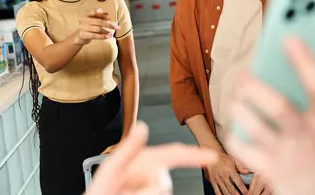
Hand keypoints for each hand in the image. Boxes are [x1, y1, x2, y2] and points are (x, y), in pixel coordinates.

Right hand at [74, 9, 119, 44]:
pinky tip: (108, 37)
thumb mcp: (94, 21)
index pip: (94, 12)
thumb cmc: (89, 27)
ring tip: (112, 34)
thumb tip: (109, 16)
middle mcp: (83, 20)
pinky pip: (94, 35)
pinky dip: (102, 36)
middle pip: (98, 22)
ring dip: (106, 31)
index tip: (109, 16)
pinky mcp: (83, 35)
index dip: (101, 14)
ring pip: (97, 29)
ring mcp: (82, 27)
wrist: (79, 37)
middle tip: (117, 27)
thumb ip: (100, 17)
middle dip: (109, 24)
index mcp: (86, 15)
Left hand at [86, 121, 216, 194]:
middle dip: (151, 188)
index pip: (173, 154)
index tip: (213, 156)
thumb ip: (128, 151)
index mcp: (143, 160)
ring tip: (124, 193)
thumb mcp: (111, 170)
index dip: (194, 154)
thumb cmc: (100, 192)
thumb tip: (142, 126)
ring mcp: (153, 188)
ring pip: (161, 191)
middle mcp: (151, 174)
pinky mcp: (155, 194)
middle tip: (125, 190)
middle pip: (164, 182)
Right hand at [206, 151, 248, 194]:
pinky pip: (216, 190)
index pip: (238, 182)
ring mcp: (218, 178)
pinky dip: (220, 194)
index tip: (246, 192)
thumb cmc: (223, 158)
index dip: (243, 189)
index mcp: (230, 170)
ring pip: (225, 190)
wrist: (212, 156)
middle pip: (232, 188)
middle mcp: (224, 175)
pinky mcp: (213, 180)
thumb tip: (247, 172)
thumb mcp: (233, 160)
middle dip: (237, 194)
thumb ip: (240, 167)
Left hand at [226, 37, 314, 194]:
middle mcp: (309, 137)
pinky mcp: (272, 173)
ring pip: (255, 125)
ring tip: (235, 98)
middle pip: (277, 104)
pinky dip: (236, 135)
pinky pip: (244, 149)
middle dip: (255, 85)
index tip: (288, 37)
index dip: (303, 60)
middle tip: (242, 75)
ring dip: (239, 107)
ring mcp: (289, 156)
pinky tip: (236, 128)